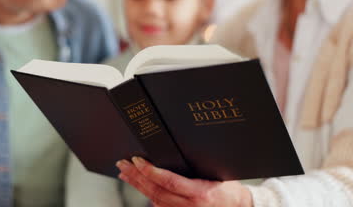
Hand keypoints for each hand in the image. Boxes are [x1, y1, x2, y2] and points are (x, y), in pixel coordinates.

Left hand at [116, 157, 252, 206]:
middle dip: (136, 177)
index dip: (150, 171)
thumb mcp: (216, 173)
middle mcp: (189, 206)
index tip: (137, 161)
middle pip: (155, 191)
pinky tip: (140, 185)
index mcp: (199, 193)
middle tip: (123, 164)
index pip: (169, 182)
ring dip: (138, 185)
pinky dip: (148, 194)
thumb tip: (174, 150)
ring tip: (125, 173)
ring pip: (154, 200)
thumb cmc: (228, 188)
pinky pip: (159, 206)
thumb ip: (195, 168)